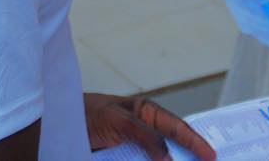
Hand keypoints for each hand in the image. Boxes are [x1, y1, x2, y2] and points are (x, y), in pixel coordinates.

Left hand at [84, 92, 215, 160]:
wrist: (57, 125)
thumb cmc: (86, 114)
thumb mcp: (118, 120)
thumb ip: (145, 135)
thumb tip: (169, 158)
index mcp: (147, 113)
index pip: (177, 128)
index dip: (195, 142)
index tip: (211, 157)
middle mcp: (145, 130)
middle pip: (173, 147)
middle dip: (189, 156)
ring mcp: (135, 148)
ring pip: (160, 160)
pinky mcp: (124, 160)